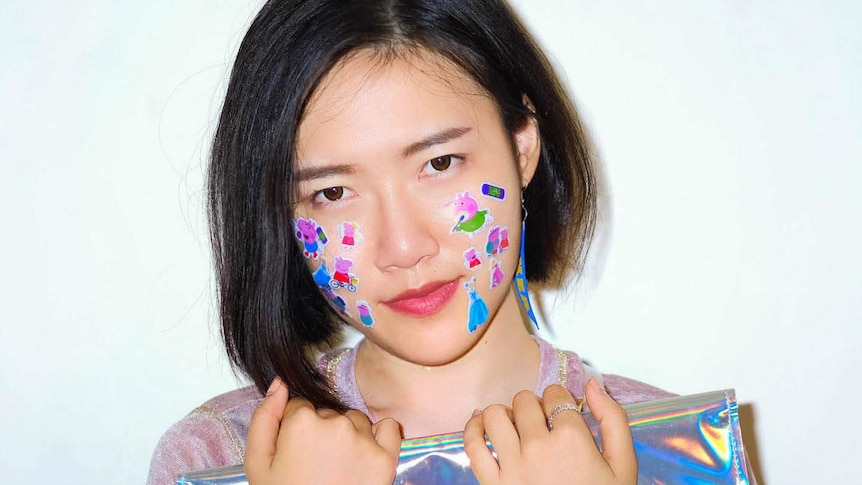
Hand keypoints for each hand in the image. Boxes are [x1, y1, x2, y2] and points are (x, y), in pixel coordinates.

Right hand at [245, 379, 401, 484]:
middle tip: (315, 465)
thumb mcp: (258, 464)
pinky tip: (364, 457)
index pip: (299, 407)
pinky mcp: (386, 457)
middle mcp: (336, 424)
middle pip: (327, 413)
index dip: (294, 430)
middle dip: (321, 432)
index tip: (295, 453)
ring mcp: (363, 440)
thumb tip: (279, 384)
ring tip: (337, 467)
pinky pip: (388, 428)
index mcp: (302, 422)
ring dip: (348, 436)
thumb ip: (264, 418)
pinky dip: (379, 438)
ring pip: (355, 420)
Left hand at [463, 378, 635, 484]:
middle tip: (542, 423)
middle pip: (524, 401)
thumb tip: (593, 385)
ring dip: (505, 415)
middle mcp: (538, 448)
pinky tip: (482, 426)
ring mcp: (512, 466)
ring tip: (516, 427)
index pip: (555, 395)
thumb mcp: (623, 465)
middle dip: (534, 406)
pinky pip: (472, 443)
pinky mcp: (493, 483)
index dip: (560, 400)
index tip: (562, 413)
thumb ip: (613, 419)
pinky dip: (473, 428)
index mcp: (572, 439)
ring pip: (495, 415)